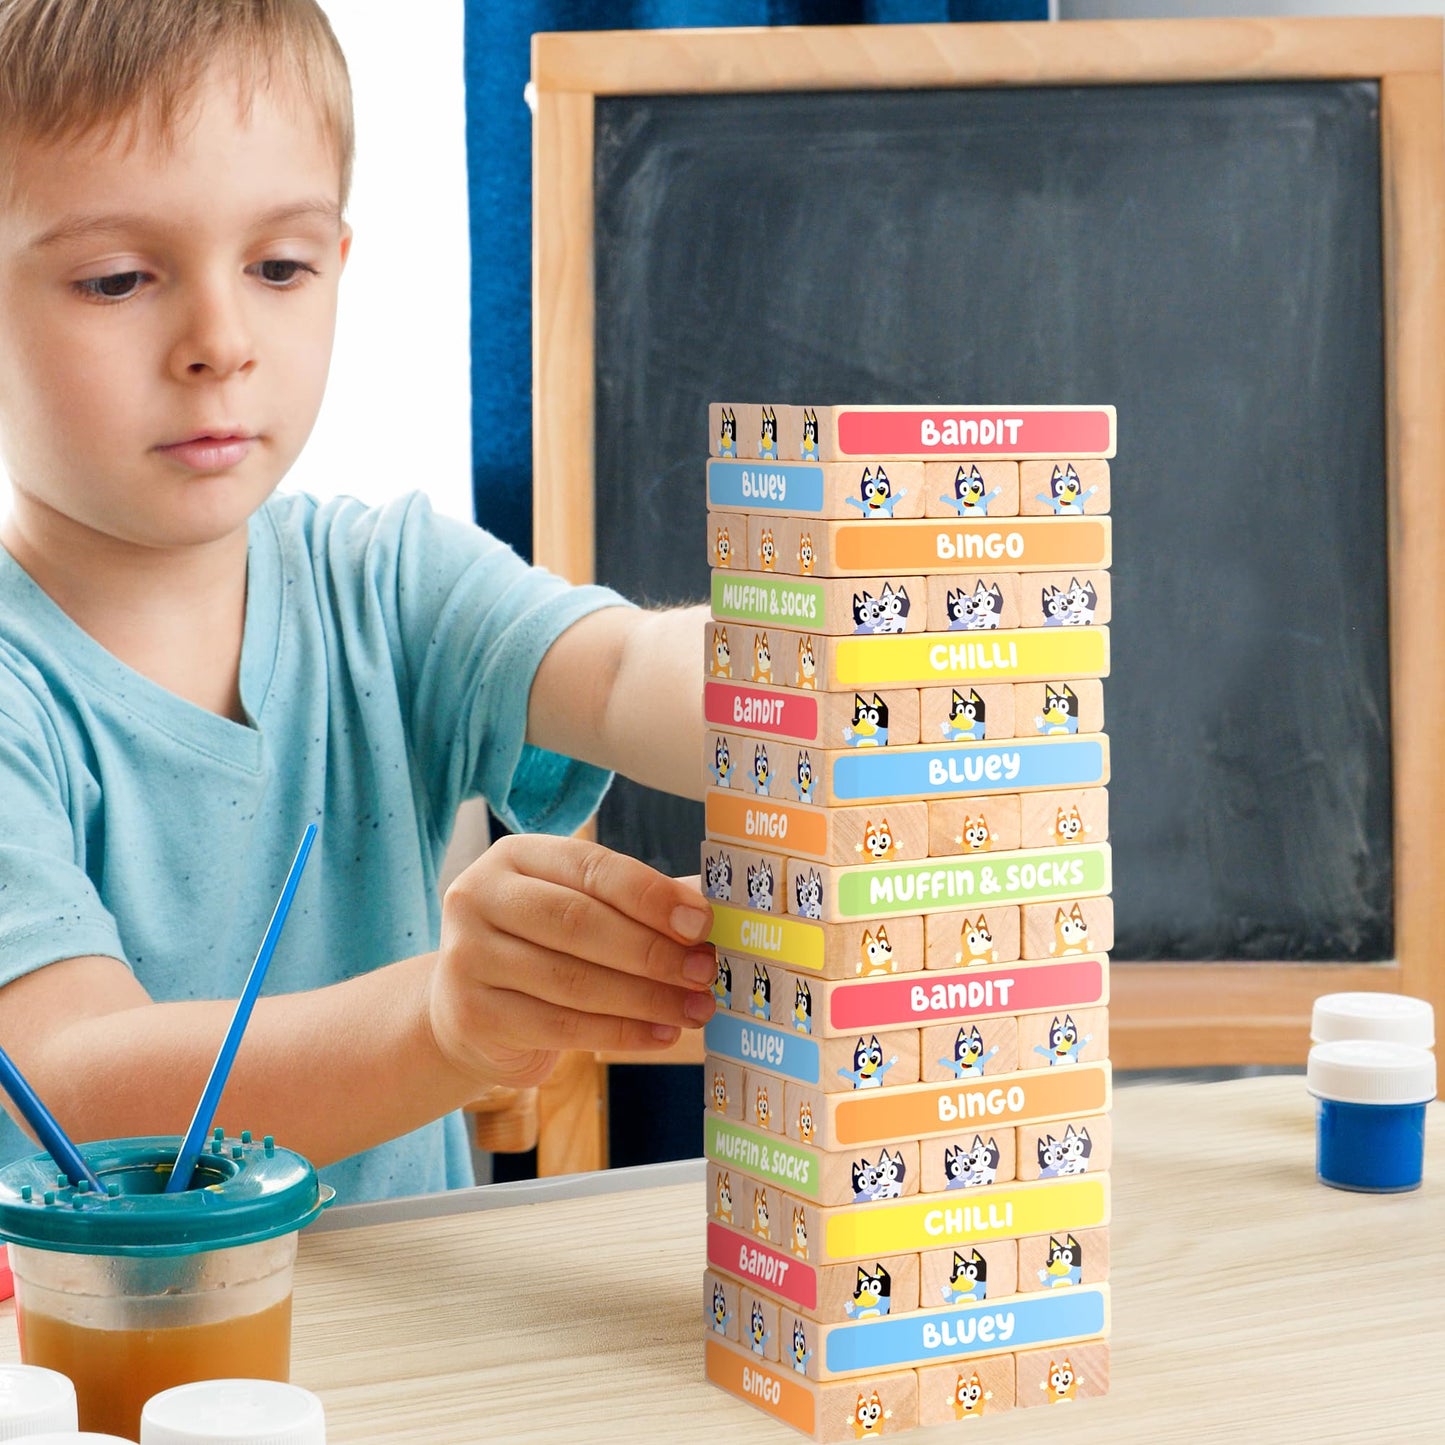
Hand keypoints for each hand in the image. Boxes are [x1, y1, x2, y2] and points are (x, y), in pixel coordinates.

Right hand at [429, 835, 715, 1088]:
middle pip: (579, 922)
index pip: (591, 867)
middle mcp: (479, 897)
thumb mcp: (581, 909)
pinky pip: (560, 1026)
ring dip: (646, 998)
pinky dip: (620, 1032)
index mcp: (515, 856)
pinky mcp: (472, 1014)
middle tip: (704, 971)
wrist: (471, 1013)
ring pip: (573, 980)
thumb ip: (639, 901)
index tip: (702, 922)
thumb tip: (706, 901)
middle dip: (652, 950)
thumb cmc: (542, 948)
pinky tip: (660, 1034)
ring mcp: (467, 956)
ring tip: (693, 1009)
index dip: (651, 894)